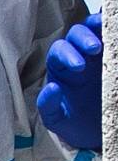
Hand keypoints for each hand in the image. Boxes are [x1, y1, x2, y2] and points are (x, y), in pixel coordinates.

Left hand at [37, 12, 102, 151]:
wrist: (97, 132)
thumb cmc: (74, 123)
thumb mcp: (57, 120)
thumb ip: (49, 106)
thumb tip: (51, 87)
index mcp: (60, 68)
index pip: (59, 51)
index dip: (67, 54)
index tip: (79, 67)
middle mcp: (78, 54)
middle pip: (77, 34)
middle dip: (84, 38)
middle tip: (95, 49)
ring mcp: (99, 53)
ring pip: (97, 30)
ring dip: (102, 28)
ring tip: (111, 36)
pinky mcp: (115, 56)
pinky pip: (114, 39)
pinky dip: (115, 32)